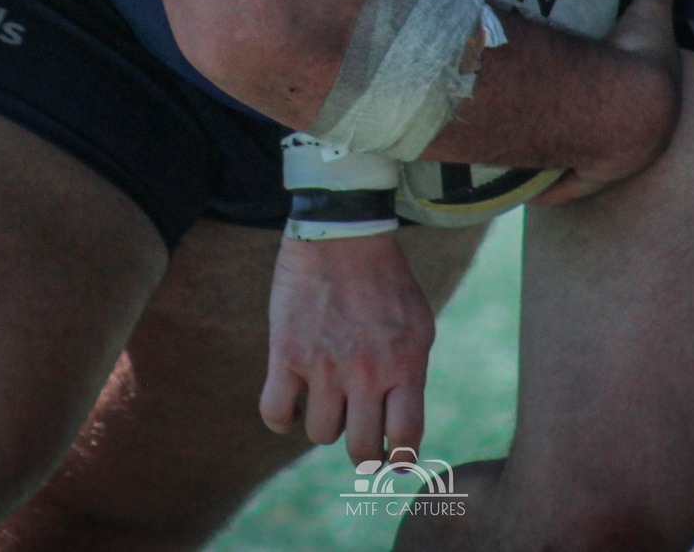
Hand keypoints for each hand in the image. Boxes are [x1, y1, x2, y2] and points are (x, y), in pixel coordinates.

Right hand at [259, 231, 434, 463]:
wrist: (342, 234)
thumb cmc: (386, 280)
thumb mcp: (418, 326)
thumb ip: (411, 375)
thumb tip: (402, 426)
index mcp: (405, 364)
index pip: (405, 439)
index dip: (399, 459)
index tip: (392, 459)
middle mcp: (366, 371)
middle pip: (360, 450)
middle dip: (362, 455)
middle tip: (359, 442)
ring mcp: (324, 365)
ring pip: (320, 434)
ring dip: (324, 422)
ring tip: (327, 398)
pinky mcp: (287, 353)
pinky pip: (275, 414)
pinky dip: (281, 419)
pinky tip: (291, 403)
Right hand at [534, 0, 681, 204]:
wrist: (616, 106)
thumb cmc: (638, 58)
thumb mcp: (651, 9)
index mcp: (647, 112)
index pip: (636, 112)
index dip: (619, 105)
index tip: (601, 95)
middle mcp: (627, 147)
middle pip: (604, 144)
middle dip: (589, 137)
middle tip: (559, 115)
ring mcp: (598, 166)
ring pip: (577, 166)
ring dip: (561, 160)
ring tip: (534, 137)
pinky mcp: (568, 180)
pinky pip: (552, 187)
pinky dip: (540, 185)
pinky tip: (523, 181)